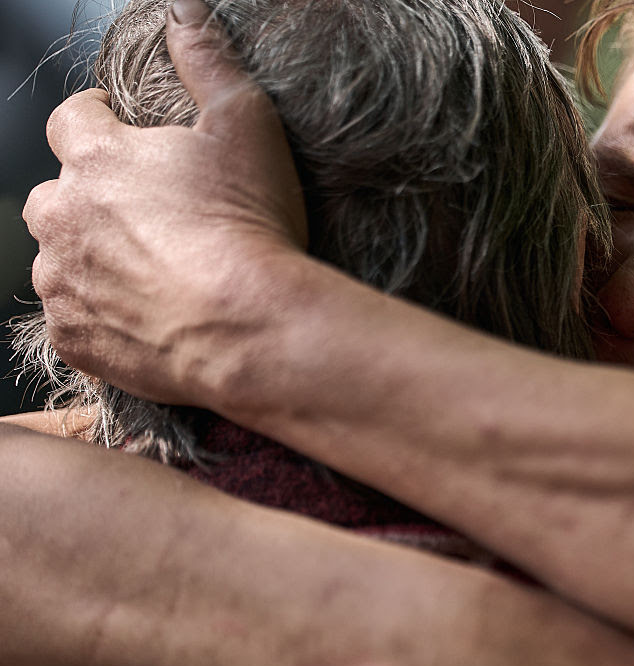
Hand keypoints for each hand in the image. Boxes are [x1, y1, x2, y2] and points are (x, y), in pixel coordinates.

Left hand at [23, 0, 306, 405]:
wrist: (249, 326)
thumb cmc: (250, 224)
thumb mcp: (245, 125)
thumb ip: (208, 61)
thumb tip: (184, 8)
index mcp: (97, 158)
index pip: (71, 120)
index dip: (96, 120)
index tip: (121, 130)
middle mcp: (64, 216)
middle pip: (55, 194)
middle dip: (88, 196)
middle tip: (145, 212)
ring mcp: (64, 281)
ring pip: (58, 257)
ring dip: (88, 255)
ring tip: (146, 268)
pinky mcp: (74, 337)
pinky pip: (71, 317)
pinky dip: (97, 312)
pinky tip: (143, 312)